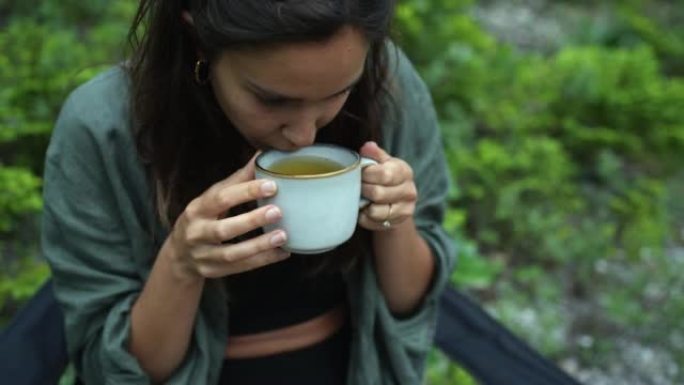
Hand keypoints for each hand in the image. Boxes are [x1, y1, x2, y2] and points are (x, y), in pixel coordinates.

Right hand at [166, 154, 289, 280]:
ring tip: (283, 236)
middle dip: (251, 220)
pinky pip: (240, 268)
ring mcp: (203, 255)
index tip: (272, 185)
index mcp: (197, 209)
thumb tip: (262, 156)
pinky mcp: (213, 272)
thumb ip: (237, 180)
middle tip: (278, 211)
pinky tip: (283, 252)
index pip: (221, 198)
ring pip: (232, 254)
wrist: (179, 255)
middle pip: (223, 229)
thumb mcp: (213, 197)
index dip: (246, 192)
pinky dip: (263, 260)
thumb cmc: (204, 218)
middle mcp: (196, 233)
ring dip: (259, 246)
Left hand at [358, 141, 416, 230]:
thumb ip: (375, 154)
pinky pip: (373, 223)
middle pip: (378, 194)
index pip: (384, 174)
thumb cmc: (386, 177)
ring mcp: (405, 209)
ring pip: (376, 211)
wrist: (397, 201)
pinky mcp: (397, 223)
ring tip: (360, 197)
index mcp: (405, 172)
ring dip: (363, 205)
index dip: (367, 174)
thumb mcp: (383, 162)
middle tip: (356, 186)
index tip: (359, 173)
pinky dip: (364, 217)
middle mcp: (409, 191)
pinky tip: (363, 209)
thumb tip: (367, 146)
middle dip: (362, 189)